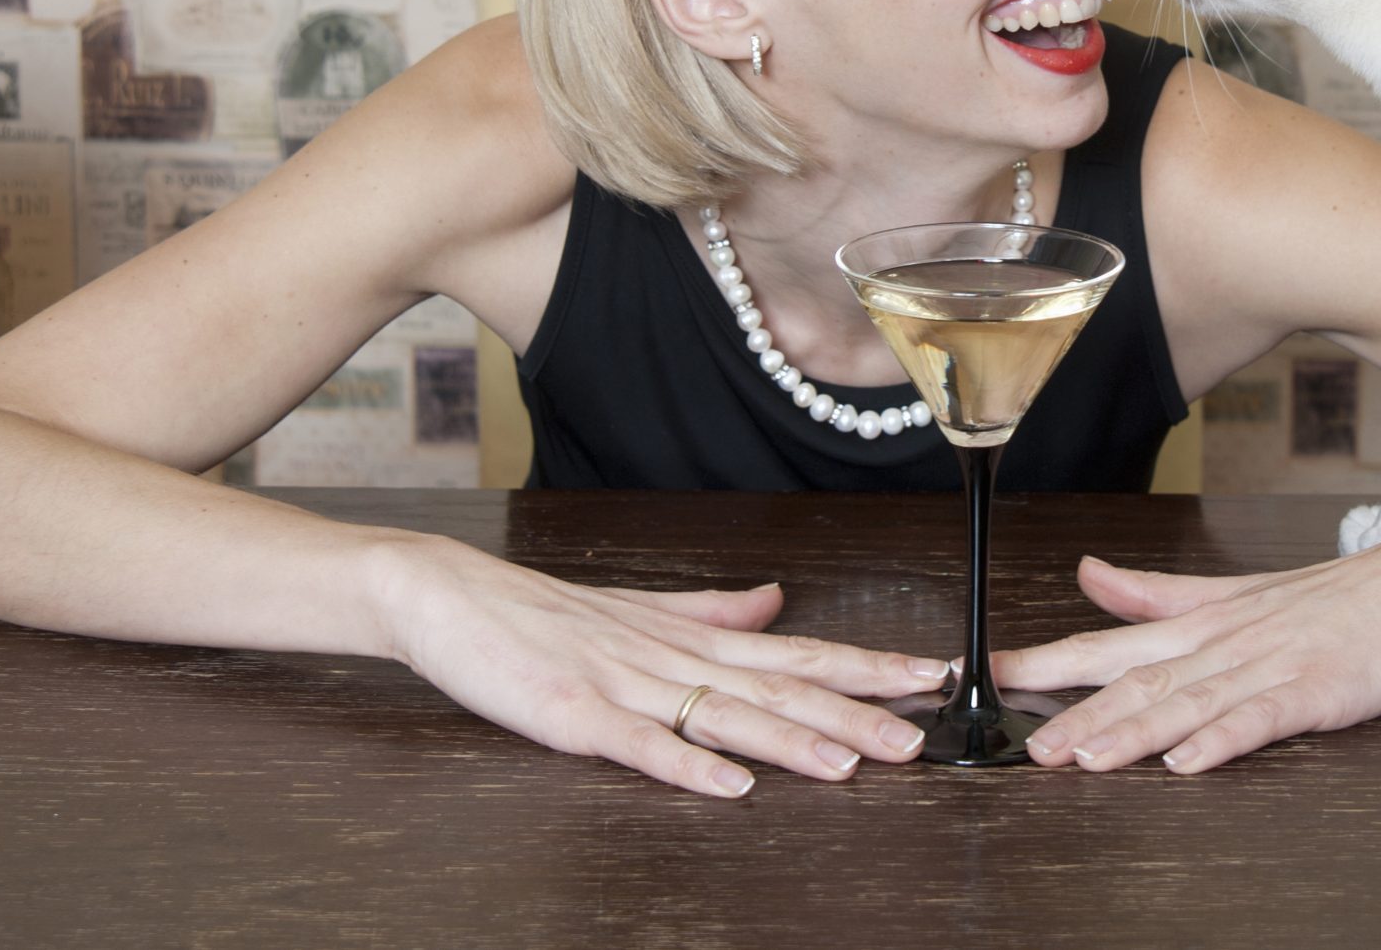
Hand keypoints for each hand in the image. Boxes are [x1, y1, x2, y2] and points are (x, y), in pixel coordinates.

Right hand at [373, 535, 949, 796]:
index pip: (798, 653)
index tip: (932, 675)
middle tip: (921, 734)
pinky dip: (686, 765)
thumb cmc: (541, 612)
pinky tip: (729, 786)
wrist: (448, 595)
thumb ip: (712, 609)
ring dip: (791, 742)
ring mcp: (624, 685)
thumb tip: (776, 599)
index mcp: (691, 638)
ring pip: (723, 716)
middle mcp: (672, 658)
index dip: (866, 666)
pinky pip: (638, 746)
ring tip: (852, 762)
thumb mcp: (641, 609)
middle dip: (854, 712)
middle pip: (778, 688)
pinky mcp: (574, 715)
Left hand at [993, 517, 1380, 774]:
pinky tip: (1190, 763)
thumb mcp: (1238, 592)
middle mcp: (1228, 642)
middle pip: (1139, 680)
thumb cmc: (1341, 596)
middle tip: (1022, 745)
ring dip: (1133, 732)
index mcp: (1204, 623)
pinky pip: (1265, 718)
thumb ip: (1159, 594)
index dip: (1045, 663)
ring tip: (1083, 760)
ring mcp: (1274, 665)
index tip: (986, 676)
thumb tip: (1088, 575)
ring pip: (1190, 701)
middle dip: (1076, 714)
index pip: (1109, 643)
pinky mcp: (1321, 690)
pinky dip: (1225, 739)